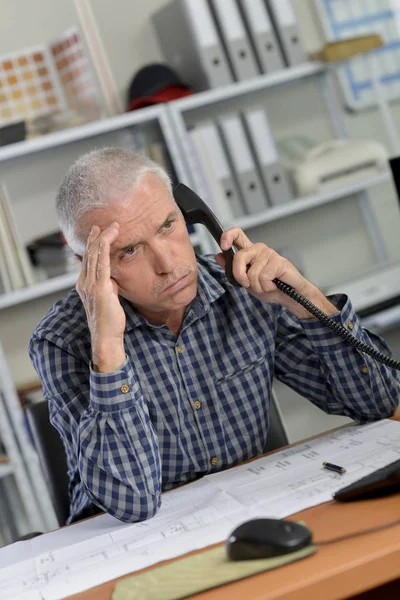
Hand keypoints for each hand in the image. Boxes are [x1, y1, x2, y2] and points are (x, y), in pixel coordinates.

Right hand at [76, 222, 125, 371]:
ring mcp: (91, 284)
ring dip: (103, 238)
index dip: (92, 245)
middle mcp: (85, 282)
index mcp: (84, 285)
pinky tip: (109, 238)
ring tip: (112, 227)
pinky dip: (106, 247)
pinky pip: (103, 262)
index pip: (87, 260)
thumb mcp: (108, 298)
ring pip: (95, 254)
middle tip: (102, 224)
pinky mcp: (101, 287)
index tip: (98, 233)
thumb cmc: (108, 321)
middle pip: (89, 254)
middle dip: (96, 237)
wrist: (106, 336)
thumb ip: (108, 286)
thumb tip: (113, 278)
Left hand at [215, 227, 336, 318]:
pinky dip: (267, 286)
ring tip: (267, 285)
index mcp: (249, 252)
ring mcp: (269, 254)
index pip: (236, 234)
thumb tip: (218, 255)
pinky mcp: (278, 261)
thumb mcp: (246, 281)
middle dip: (240, 276)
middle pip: (239, 256)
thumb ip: (232, 269)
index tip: (224, 246)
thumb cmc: (270, 287)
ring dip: (257, 286)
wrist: (289, 296)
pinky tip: (274, 285)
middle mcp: (258, 249)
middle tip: (249, 284)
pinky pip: (263, 277)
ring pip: (251, 273)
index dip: (227, 236)